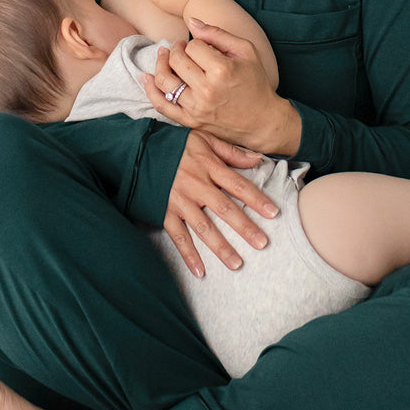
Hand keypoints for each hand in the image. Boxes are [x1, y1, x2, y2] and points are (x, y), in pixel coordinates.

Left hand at [144, 19, 302, 155]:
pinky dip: (150, 90)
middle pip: (177, 60)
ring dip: (161, 64)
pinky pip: (162, 105)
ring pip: (165, 80)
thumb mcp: (246, 51)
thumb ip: (218, 34)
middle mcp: (207, 89)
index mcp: (222, 70)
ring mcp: (196, 107)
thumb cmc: (256, 83)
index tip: (203, 47)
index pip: (194, 46)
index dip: (196, 43)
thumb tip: (191, 21)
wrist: (262, 121)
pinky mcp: (190, 120)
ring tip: (164, 56)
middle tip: (181, 48)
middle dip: (176, 50)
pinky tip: (146, 77)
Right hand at [163, 129, 278, 277]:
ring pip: (203, 227)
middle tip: (262, 243)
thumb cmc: (174, 144)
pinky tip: (200, 271)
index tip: (273, 213)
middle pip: (224, 209)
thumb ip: (230, 151)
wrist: (136, 150)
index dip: (256, 199)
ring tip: (237, 263)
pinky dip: (188, 255)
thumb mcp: (203, 138)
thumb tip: (257, 158)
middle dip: (244, 227)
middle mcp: (195, 185)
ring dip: (221, 247)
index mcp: (208, 166)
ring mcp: (179, 201)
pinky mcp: (164, 213)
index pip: (238, 184)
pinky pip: (178, 237)